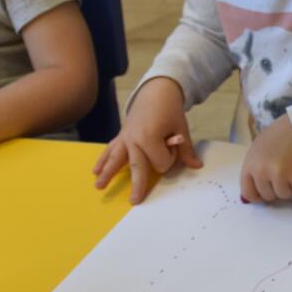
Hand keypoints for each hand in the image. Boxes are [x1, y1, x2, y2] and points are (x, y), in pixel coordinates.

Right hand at [93, 78, 200, 203]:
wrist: (156, 90)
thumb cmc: (170, 109)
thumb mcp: (181, 128)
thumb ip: (185, 150)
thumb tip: (196, 166)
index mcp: (149, 138)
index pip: (161, 162)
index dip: (170, 156)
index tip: (172, 142)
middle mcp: (134, 139)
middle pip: (137, 167)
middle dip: (137, 185)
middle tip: (135, 201)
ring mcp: (125, 137)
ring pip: (115, 159)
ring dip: (107, 173)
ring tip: (99, 187)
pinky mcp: (121, 135)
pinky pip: (110, 149)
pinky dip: (102, 159)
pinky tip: (96, 171)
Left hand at [240, 116, 291, 203]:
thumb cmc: (282, 134)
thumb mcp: (260, 147)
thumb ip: (255, 168)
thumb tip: (253, 196)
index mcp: (250, 163)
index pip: (248, 192)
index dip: (256, 196)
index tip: (263, 195)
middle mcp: (262, 172)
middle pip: (267, 196)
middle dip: (275, 188)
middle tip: (283, 173)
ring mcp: (280, 176)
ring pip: (283, 195)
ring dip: (289, 185)